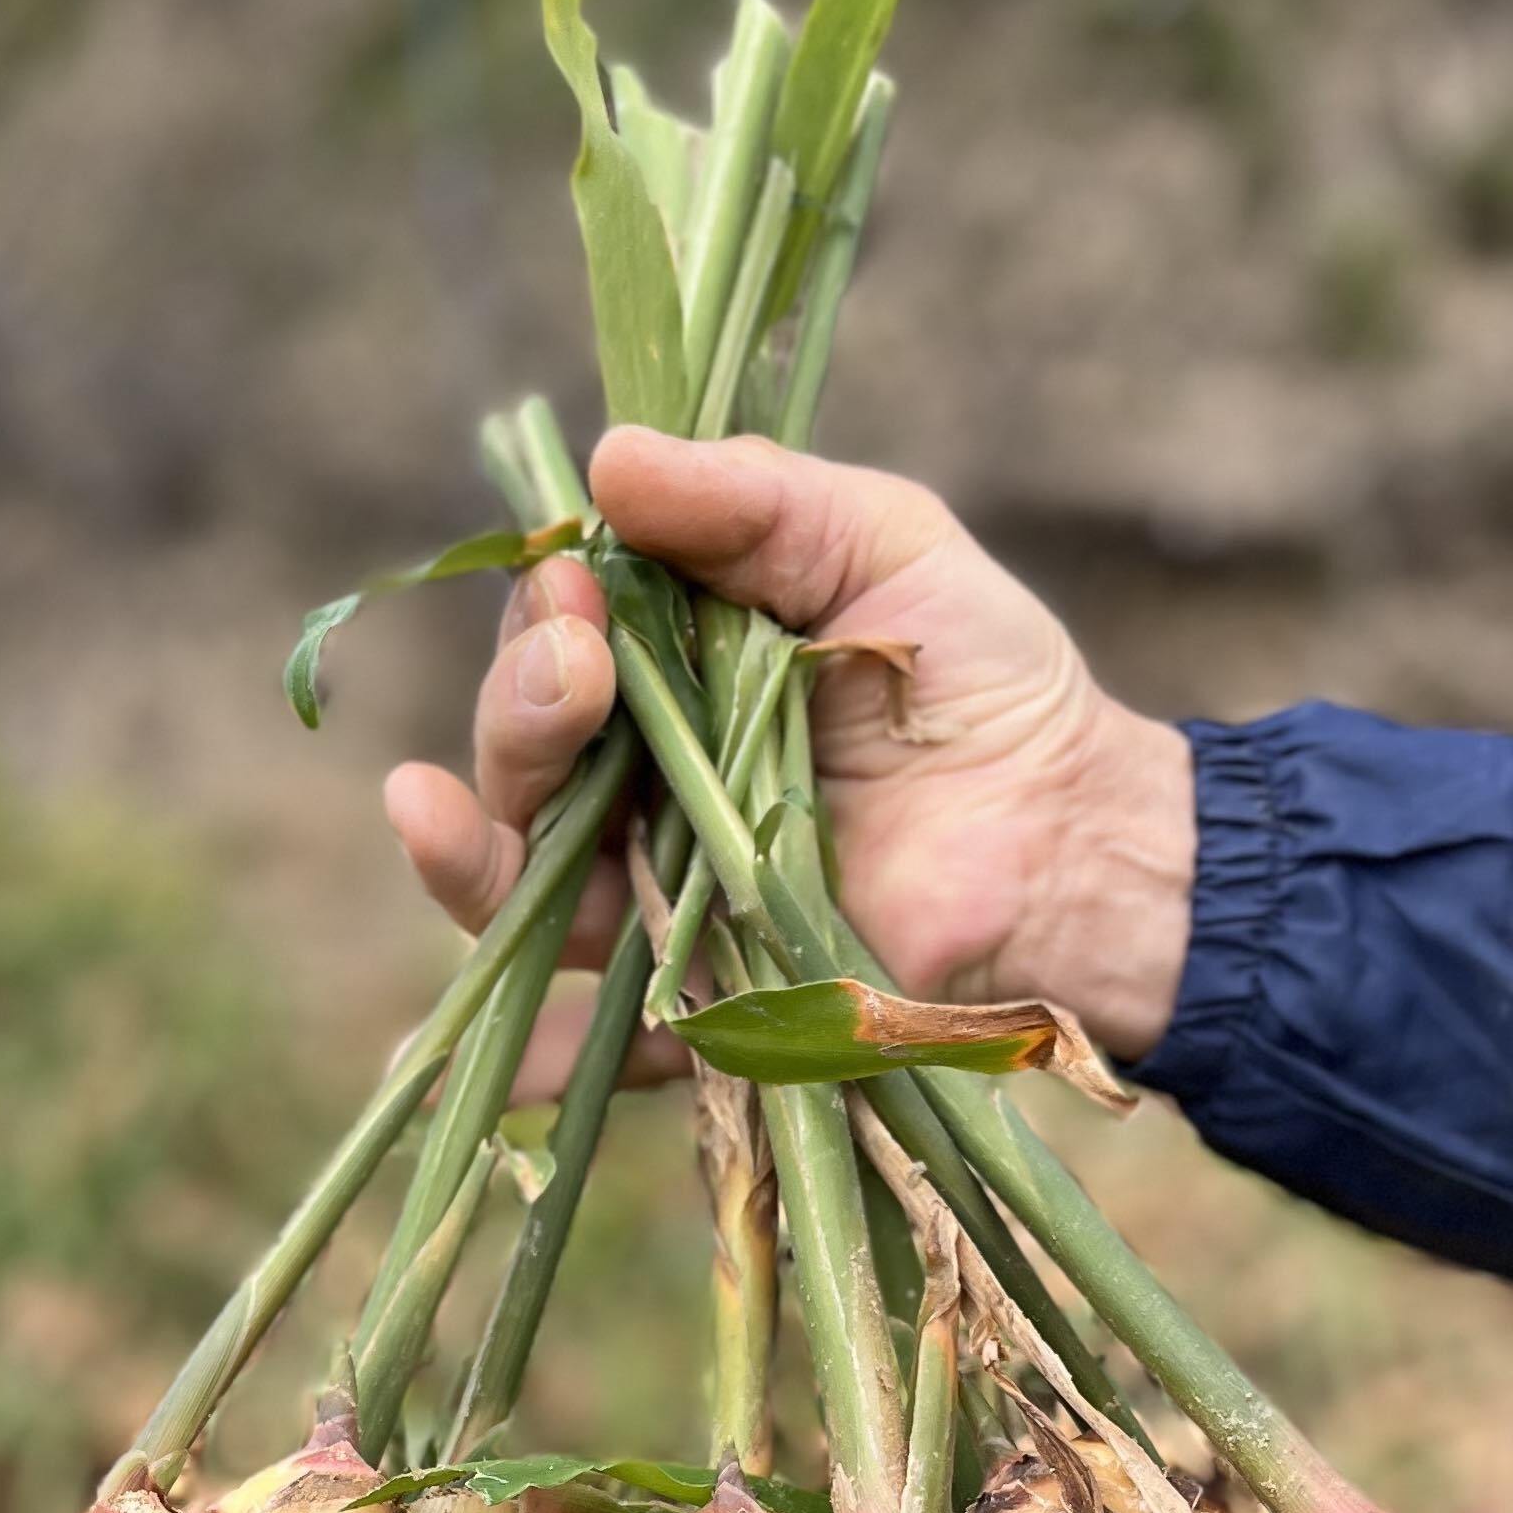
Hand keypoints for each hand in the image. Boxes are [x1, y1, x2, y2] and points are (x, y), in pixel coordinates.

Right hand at [380, 430, 1195, 1094]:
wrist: (1076, 838)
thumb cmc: (981, 679)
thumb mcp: (879, 543)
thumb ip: (755, 498)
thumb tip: (611, 459)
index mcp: (664, 677)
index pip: (552, 641)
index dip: (544, 615)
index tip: (577, 583)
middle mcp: (637, 789)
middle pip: (519, 760)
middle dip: (517, 710)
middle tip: (571, 668)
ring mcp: (659, 904)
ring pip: (520, 888)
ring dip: (470, 851)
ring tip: (436, 809)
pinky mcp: (701, 1009)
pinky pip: (592, 1039)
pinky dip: (515, 1053)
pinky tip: (447, 1050)